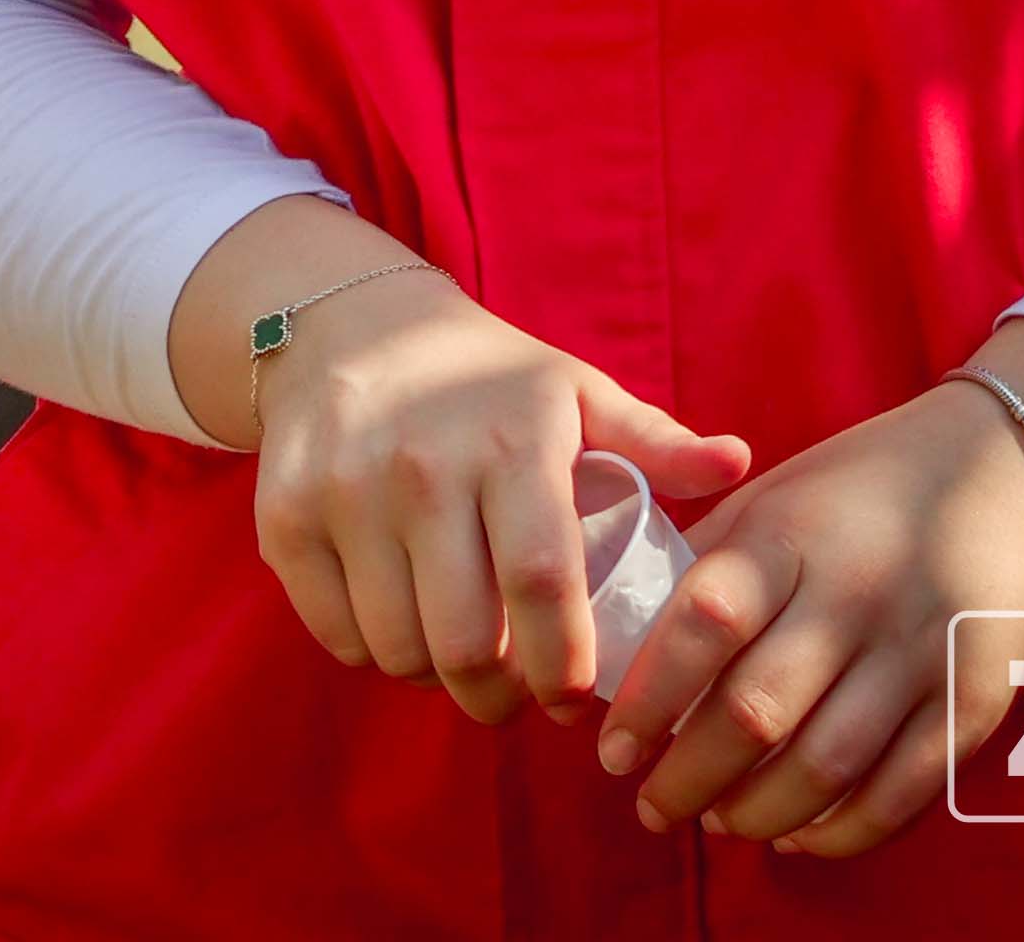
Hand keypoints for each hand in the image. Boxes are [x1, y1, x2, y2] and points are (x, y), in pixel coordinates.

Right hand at [246, 266, 754, 727]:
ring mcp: (342, 491)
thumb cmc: (485, 378)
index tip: (576, 697)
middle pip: (466, 640)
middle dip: (502, 698)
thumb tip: (741, 463)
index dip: (565, 665)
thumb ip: (655, 440)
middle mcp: (421, 466)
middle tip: (520, 698)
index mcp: (511, 441)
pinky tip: (401, 624)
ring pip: (398, 648)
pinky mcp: (282, 515)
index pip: (544, 584)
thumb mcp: (574, 392)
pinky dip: (373, 653)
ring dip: (438, 678)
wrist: (345, 324)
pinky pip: (336, 633)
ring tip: (463, 656)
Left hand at [593, 378, 1023, 855]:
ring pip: (825, 766)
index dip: (648, 698)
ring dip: (756, 812)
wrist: (1009, 465)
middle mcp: (853, 595)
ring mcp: (919, 652)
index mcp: (787, 536)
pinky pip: (902, 791)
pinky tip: (795, 838)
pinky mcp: (974, 700)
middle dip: (689, 778)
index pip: (702, 623)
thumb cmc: (865, 485)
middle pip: (757, 712)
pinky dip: (841, 831)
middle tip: (650, 806)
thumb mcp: (775, 496)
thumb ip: (710, 563)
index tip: (610, 749)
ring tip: (715, 823)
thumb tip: (631, 643)